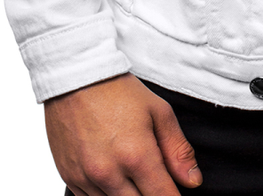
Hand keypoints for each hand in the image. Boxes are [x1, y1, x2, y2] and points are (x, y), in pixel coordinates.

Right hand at [44, 72, 201, 194]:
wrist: (75, 78)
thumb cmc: (118, 91)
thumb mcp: (158, 111)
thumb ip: (178, 150)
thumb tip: (192, 182)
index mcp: (137, 155)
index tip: (176, 192)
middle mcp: (110, 173)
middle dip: (152, 195)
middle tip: (155, 180)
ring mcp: (87, 178)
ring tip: (133, 174)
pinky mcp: (70, 179)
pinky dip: (107, 195)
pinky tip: (114, 178)